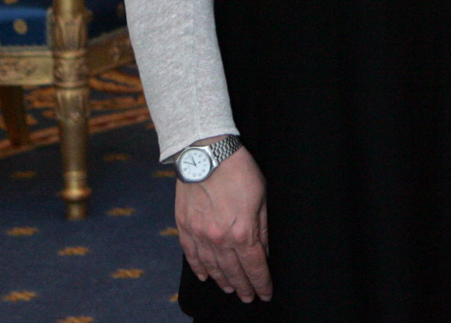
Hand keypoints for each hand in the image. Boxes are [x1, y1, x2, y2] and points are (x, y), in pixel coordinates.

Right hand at [176, 143, 271, 301]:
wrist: (206, 153)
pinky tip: (205, 276)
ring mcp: (199, 234)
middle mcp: (219, 239)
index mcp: (242, 231)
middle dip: (244, 286)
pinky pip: (191, 255)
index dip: (261, 282)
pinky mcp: (185, 227)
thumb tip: (265, 250)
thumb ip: (262, 227)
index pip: (254, 266)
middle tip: (249, 297)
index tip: (265, 292)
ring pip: (212, 267)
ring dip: (222, 281)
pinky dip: (199, 268)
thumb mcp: (262, 197)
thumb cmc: (239, 170)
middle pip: (233, 271)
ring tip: (231, 289)